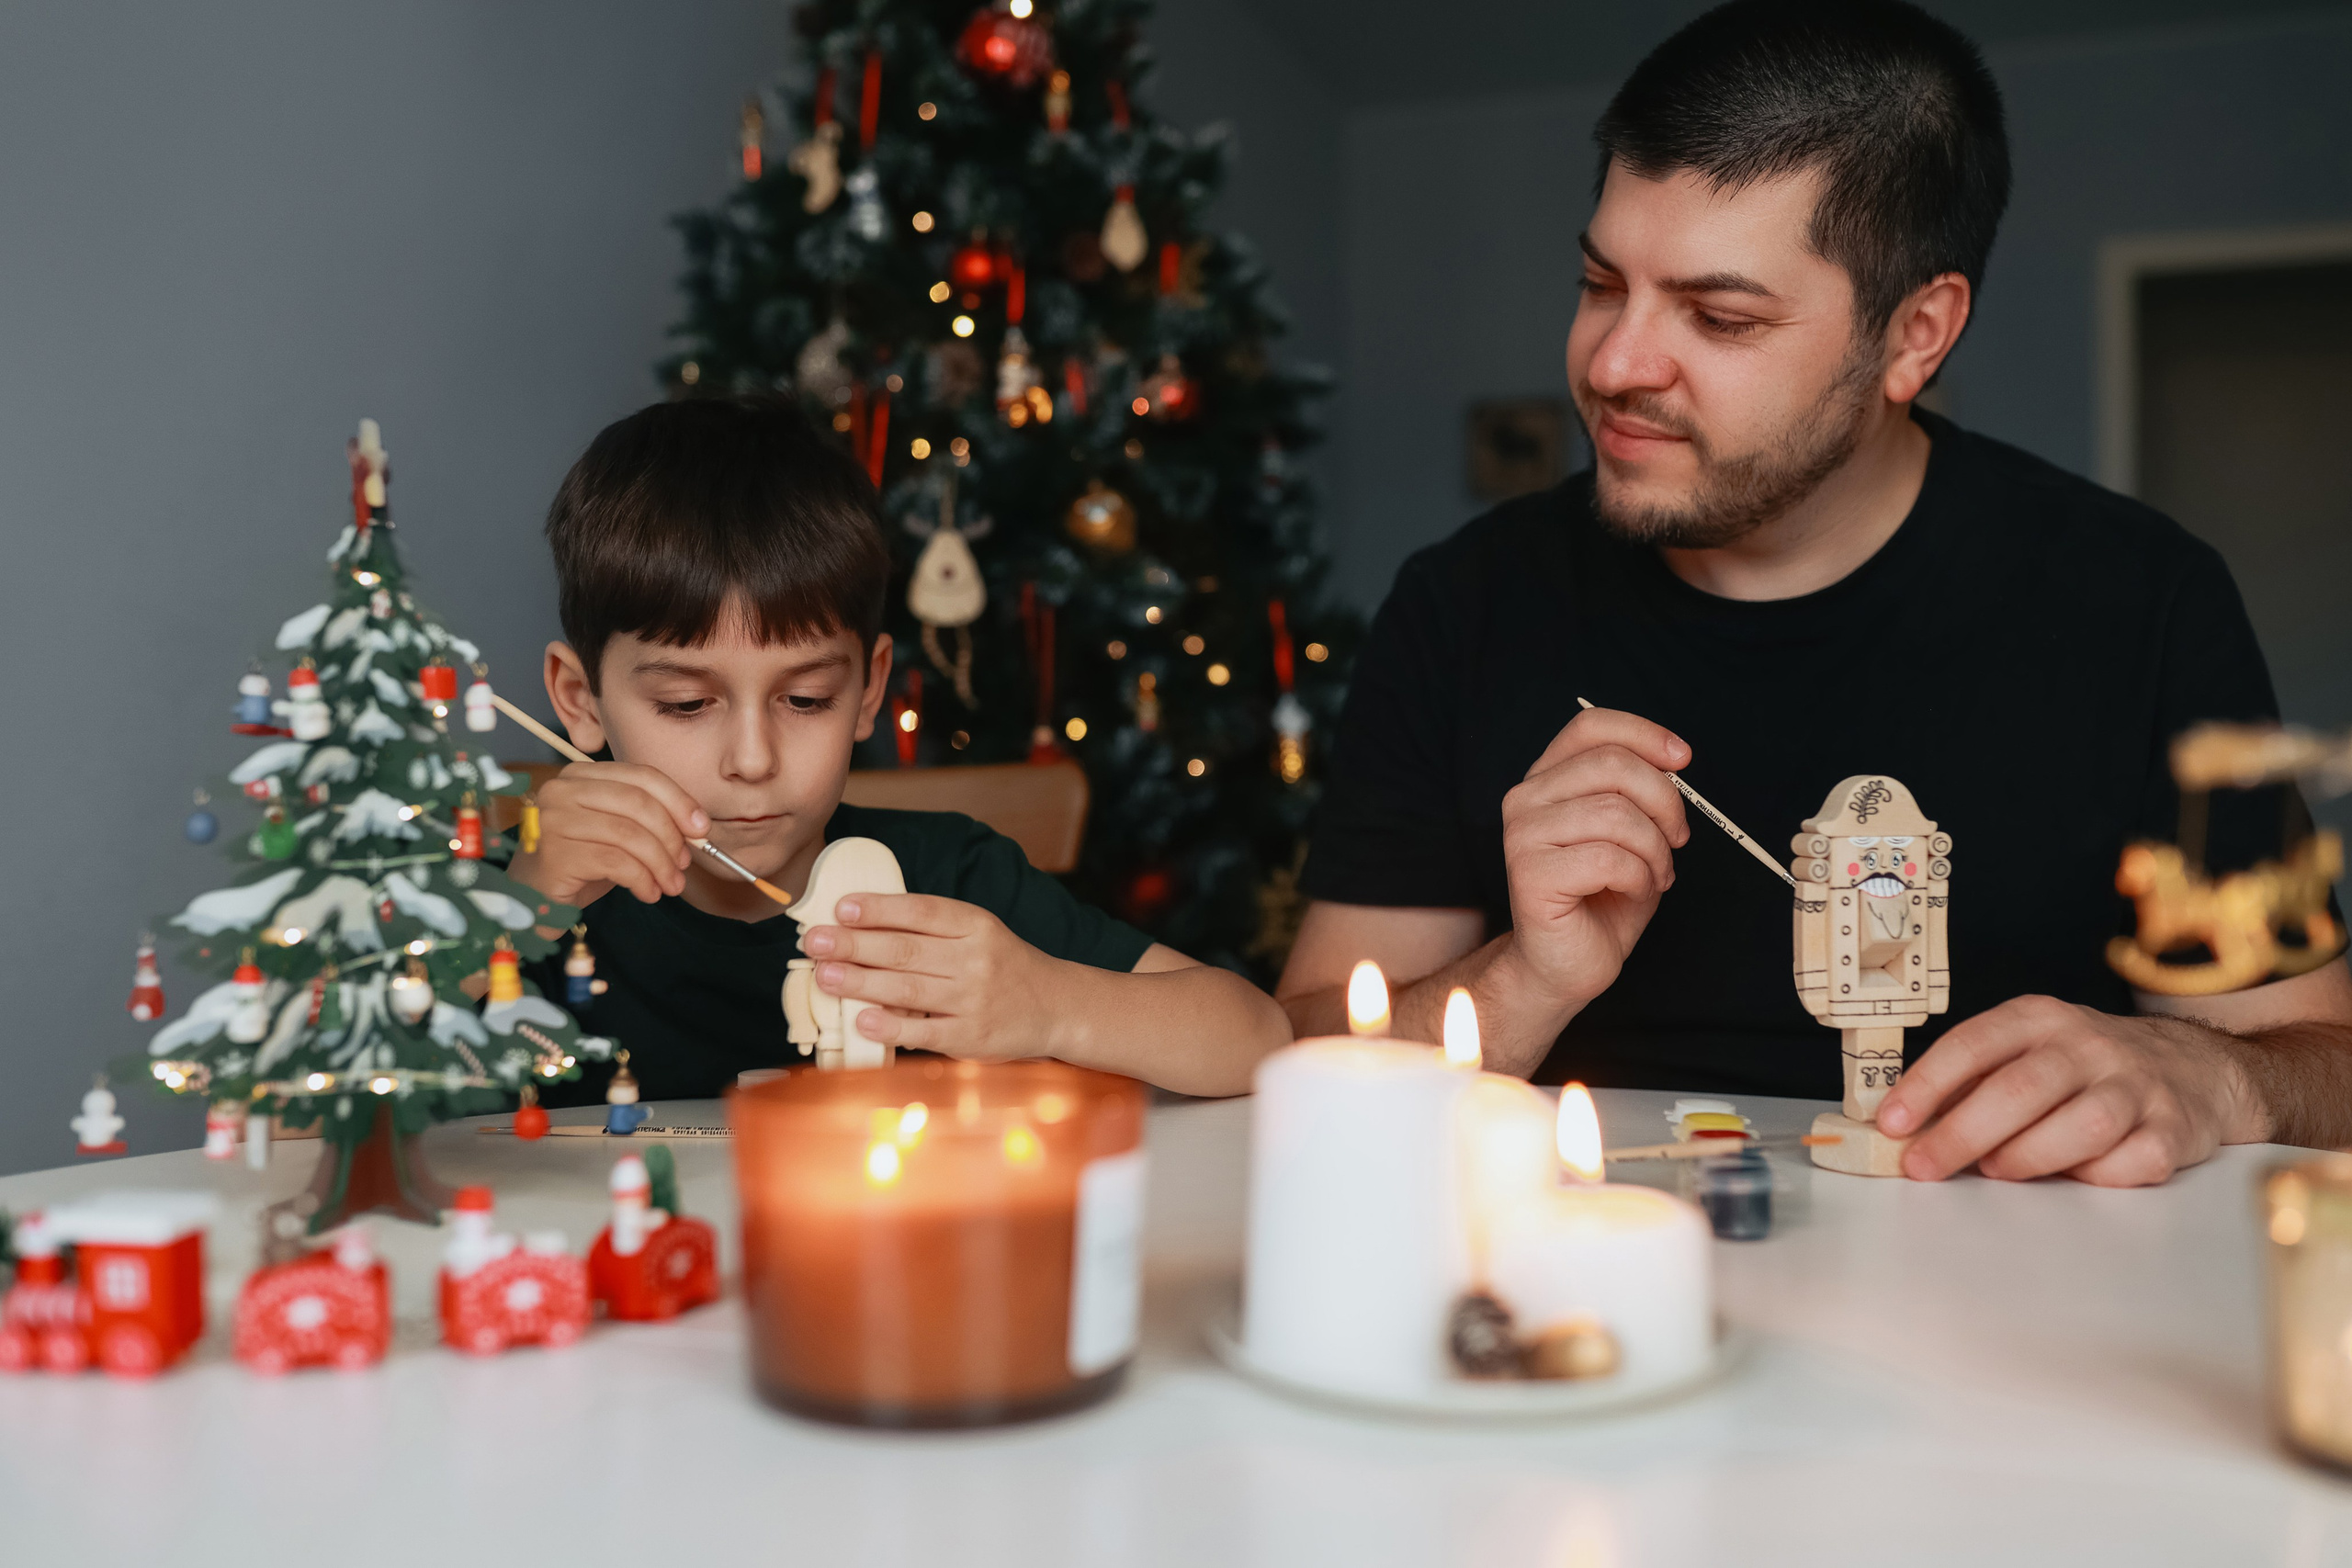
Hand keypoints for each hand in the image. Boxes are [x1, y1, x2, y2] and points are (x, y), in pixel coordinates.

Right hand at [506, 761, 707, 906]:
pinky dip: (642, 880)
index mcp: (580, 775)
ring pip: (630, 835)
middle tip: (684, 864)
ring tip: (671, 885)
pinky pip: (616, 862)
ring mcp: (553, 820)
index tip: (701, 828)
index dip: (678, 800)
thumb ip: (649, 820)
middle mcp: (562, 790)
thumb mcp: (616, 833)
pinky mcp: (554, 853)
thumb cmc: (579, 863)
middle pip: (638, 802)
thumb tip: (698, 827)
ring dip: (661, 864)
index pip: (641, 775)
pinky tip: (649, 893)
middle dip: (672, 836)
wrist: (532, 899)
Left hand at [804, 893, 1061, 1060]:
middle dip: (854, 944)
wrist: (1055, 1006)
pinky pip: (924, 1032)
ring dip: (860, 982)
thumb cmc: (1003, 965)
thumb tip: (861, 925)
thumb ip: (931, 929)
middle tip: (815, 941)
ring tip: (824, 975)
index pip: (920, 912)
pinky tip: (861, 1020)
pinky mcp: (972, 1037)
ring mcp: (974, 1000)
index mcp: (976, 925)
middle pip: (906, 950)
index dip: (879, 909)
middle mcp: (976, 959)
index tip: (841, 908)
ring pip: (908, 989)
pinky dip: (890, 1026)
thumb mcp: (978, 932)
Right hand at [1495, 706, 1690, 1026]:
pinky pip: (1610, 859)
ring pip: (1618, 815)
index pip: (1591, 727)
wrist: (1567, 964)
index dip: (1643, 734)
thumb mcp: (1631, 834)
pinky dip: (1639, 878)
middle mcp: (1526, 799)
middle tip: (1677, 841)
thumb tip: (1672, 761)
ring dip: (1655, 851)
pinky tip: (1633, 893)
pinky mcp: (1531, 873)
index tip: (1682, 759)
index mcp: (1548, 780)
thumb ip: (1640, 793)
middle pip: (1613, 765)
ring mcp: (1523, 835)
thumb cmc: (1601, 900)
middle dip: (1665, 803)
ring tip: (1654, 876)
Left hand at [1877, 996, 2260, 1186]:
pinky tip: (2074, 1174)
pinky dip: (2096, 1176)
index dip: (1927, 1084)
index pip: (1973, 1044)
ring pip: (2082, 1125)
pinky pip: (2131, 1161)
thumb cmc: (2084, 1067)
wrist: (2193, 1066)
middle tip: (1924, 1166)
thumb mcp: (2027, 1050)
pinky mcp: (2173, 1128)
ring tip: (1997, 1170)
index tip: (1892, 1122)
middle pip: (2021, 1089)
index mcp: (2040, 1019)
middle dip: (1962, 1132)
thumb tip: (1904, 1125)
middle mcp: (2089, 1045)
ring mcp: (2136, 1086)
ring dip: (2028, 1156)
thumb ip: (1972, 1082)